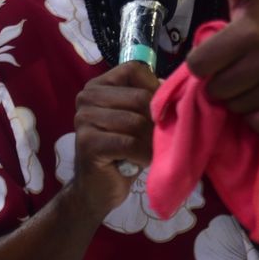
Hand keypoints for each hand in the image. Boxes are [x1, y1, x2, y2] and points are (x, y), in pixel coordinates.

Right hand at [72, 61, 157, 215]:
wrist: (98, 189)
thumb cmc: (123, 151)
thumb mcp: (136, 118)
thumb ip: (149, 97)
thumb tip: (175, 86)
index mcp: (99, 85)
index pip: (135, 70)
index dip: (155, 89)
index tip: (159, 112)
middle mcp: (86, 96)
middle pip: (139, 97)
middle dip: (155, 121)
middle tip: (158, 139)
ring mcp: (84, 119)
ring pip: (136, 121)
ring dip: (150, 141)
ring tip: (149, 152)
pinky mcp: (88, 143)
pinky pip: (129, 143)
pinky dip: (142, 154)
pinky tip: (141, 161)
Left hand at [185, 0, 258, 132]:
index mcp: (250, 31)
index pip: (198, 66)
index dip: (203, 61)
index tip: (216, 53)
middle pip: (216, 90)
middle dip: (220, 80)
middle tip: (236, 65)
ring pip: (236, 108)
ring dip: (239, 97)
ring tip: (252, 78)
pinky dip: (258, 114)